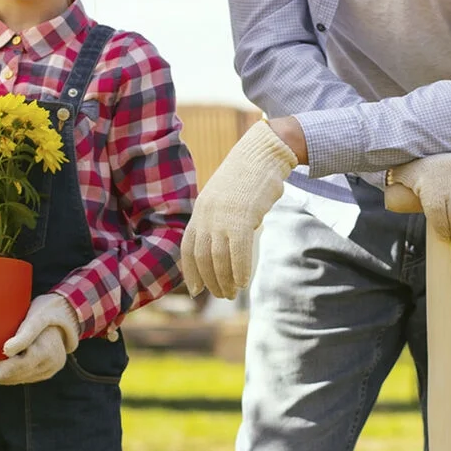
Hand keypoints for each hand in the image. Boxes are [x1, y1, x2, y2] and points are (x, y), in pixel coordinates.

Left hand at [0, 294, 80, 386]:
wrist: (69, 314)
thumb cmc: (49, 310)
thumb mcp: (37, 317)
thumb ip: (24, 335)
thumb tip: (6, 350)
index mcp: (46, 354)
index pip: (16, 367)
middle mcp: (47, 367)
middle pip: (12, 376)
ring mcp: (45, 371)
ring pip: (13, 379)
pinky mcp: (41, 371)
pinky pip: (18, 376)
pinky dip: (2, 374)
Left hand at [181, 120, 297, 297]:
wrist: (261, 155)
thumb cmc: (247, 177)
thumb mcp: (225, 198)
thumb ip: (220, 218)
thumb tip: (226, 240)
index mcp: (200, 211)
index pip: (189, 247)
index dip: (191, 271)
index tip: (196, 289)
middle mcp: (207, 216)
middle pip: (203, 257)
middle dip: (211, 280)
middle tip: (221, 295)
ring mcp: (224, 217)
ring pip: (219, 258)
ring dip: (225, 280)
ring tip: (232, 293)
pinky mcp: (243, 218)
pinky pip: (239, 251)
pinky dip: (240, 270)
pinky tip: (244, 282)